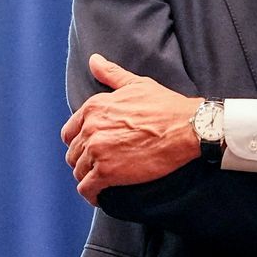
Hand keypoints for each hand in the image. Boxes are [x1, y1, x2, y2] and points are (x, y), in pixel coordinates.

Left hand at [62, 54, 199, 202]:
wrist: (186, 128)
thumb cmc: (165, 106)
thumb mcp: (136, 84)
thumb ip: (111, 74)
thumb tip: (94, 60)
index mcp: (94, 108)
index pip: (70, 132)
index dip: (79, 143)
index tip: (91, 150)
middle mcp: (90, 128)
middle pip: (74, 154)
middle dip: (85, 161)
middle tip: (101, 167)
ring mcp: (97, 151)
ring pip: (78, 171)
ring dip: (89, 178)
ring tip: (103, 182)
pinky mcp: (107, 172)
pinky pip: (87, 189)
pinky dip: (92, 194)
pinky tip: (101, 195)